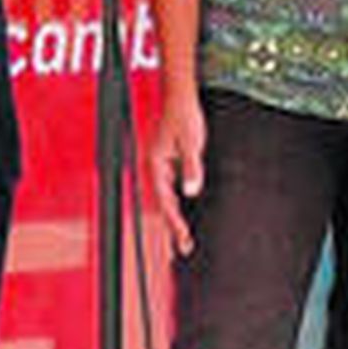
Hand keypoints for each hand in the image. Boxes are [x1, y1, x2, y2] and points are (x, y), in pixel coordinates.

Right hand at [147, 91, 205, 256]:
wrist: (180, 98)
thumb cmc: (184, 117)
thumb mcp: (192, 143)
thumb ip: (191, 167)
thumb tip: (191, 190)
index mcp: (156, 165)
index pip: (166, 201)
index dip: (174, 222)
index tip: (183, 239)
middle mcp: (155, 168)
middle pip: (163, 205)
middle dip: (171, 229)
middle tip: (181, 250)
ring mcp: (160, 167)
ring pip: (165, 199)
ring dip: (172, 220)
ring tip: (180, 241)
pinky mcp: (167, 164)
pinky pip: (169, 191)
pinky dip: (174, 206)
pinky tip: (179, 216)